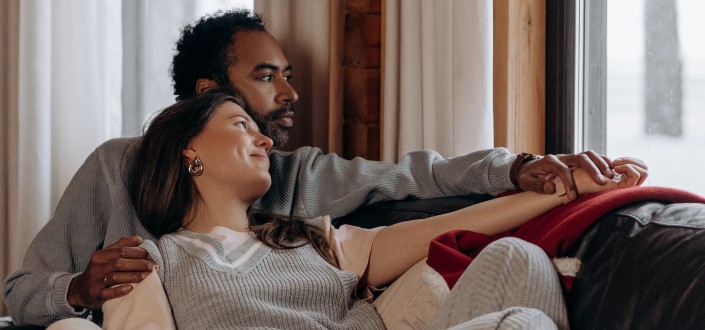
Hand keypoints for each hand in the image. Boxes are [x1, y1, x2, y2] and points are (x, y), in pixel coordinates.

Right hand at [67, 236, 154, 309]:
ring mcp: (95, 281)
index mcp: (100, 255)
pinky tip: (130, 288)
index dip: (137, 252)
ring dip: (133, 276)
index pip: (121, 251)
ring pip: (115, 277)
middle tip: (153, 266)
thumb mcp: (106, 256)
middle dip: (139, 264)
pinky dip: (119, 290)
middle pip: (119, 263)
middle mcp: (96, 267)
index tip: (150, 255)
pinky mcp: (95, 294)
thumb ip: (121, 246)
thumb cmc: (99, 270)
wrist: (80, 290)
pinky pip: (107, 293)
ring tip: (147, 276)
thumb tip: (139, 239)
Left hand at [516, 151, 647, 200]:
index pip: (563, 169)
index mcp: (549, 161)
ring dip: (600, 164)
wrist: (528, 167)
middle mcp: (561, 156)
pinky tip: (611, 169)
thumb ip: (537, 186)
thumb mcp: (526, 182)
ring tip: (610, 176)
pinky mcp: (575, 160)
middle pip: (580, 157)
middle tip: (602, 182)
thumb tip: (551, 188)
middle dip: (592, 169)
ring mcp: (569, 157)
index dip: (569, 182)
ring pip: (588, 154)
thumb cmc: (527, 176)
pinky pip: (591, 157)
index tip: (573, 196)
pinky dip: (601, 161)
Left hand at [573, 162, 647, 193]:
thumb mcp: (605, 166)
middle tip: (616, 163)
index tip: (615, 161)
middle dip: (632, 161)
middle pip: (646, 170)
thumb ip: (617, 165)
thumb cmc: (587, 173)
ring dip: (630, 164)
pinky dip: (628, 168)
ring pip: (645, 172)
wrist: (576, 181)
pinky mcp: (624, 190)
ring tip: (615, 166)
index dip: (632, 161)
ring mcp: (627, 188)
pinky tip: (615, 169)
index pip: (642, 167)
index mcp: (626, 179)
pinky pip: (636, 176)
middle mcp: (629, 184)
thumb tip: (624, 162)